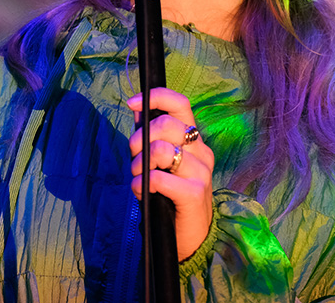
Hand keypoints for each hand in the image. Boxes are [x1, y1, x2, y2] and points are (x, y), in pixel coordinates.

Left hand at [127, 88, 214, 260]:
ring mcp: (201, 172)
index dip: (156, 96)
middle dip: (139, 137)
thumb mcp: (158, 161)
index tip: (133, 102)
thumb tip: (137, 109)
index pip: (181, 104)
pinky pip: (160, 178)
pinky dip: (142, 183)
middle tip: (133, 157)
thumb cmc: (170, 196)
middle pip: (167, 124)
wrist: (187, 237)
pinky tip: (140, 191)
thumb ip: (149, 135)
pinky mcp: (195, 194)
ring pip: (162, 149)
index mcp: (193, 140)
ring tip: (138, 177)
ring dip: (139, 164)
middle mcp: (201, 152)